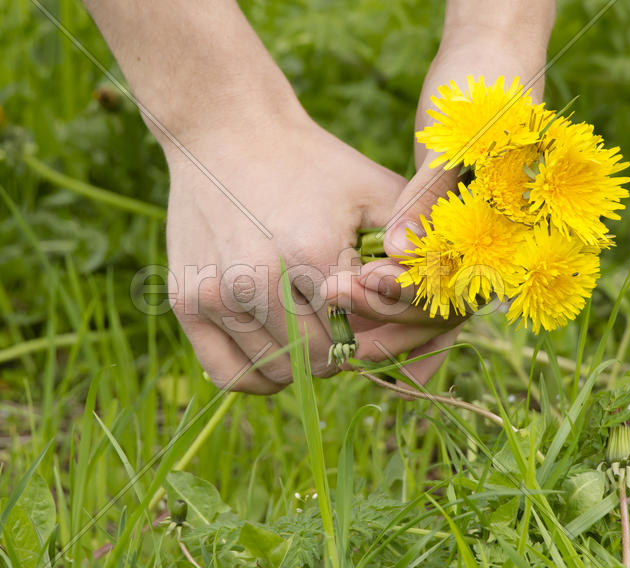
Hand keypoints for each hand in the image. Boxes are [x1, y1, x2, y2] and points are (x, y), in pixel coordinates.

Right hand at [164, 110, 408, 393]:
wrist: (226, 130)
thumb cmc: (312, 164)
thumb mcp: (375, 190)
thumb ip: (415, 248)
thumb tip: (445, 308)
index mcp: (313, 255)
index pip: (357, 343)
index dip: (371, 337)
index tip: (369, 315)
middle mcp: (257, 281)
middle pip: (318, 364)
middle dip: (338, 351)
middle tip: (338, 321)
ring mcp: (215, 293)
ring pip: (276, 374)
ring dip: (298, 362)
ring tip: (305, 323)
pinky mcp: (184, 301)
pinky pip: (228, 374)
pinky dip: (256, 373)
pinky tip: (272, 343)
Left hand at [325, 1, 555, 389]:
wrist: (490, 58)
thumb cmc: (484, 90)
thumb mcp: (460, 139)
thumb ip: (430, 197)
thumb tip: (398, 252)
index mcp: (513, 235)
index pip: (459, 290)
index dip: (409, 295)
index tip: (361, 283)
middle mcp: (494, 253)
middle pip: (439, 309)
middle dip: (385, 310)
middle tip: (332, 294)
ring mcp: (467, 249)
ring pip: (425, 306)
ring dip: (380, 312)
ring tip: (331, 302)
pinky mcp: (441, 238)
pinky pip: (416, 284)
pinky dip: (386, 301)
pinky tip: (350, 312)